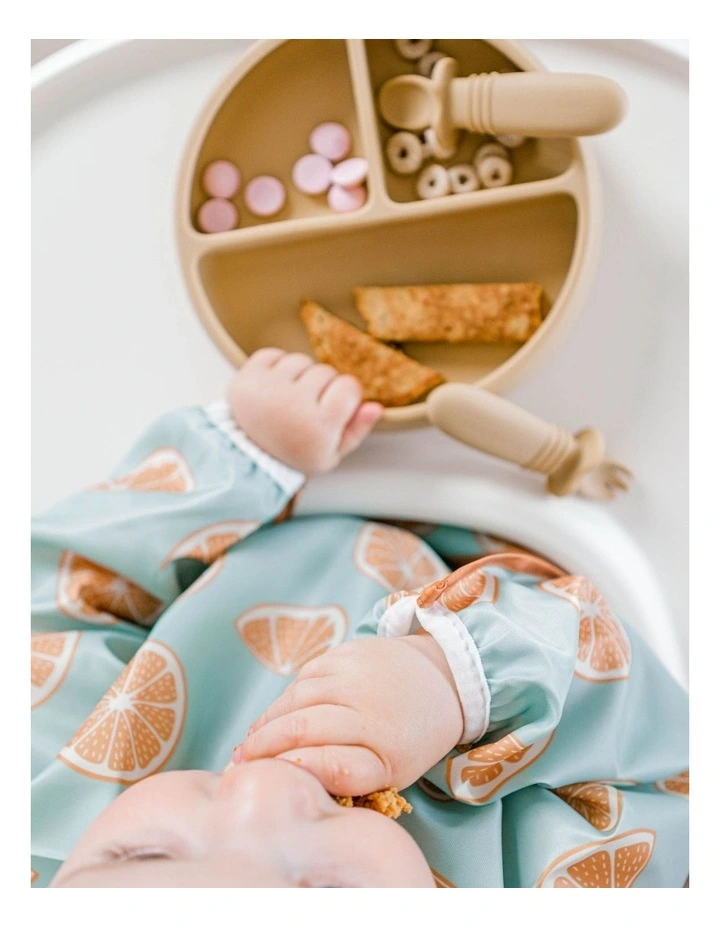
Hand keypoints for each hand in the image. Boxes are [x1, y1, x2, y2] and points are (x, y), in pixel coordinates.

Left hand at [227, 349, 382, 474]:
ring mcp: (267, 389)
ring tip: (289, 400)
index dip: (346, 397)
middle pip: (326, 371)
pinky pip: (274, 354)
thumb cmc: (296, 452)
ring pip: (301, 360)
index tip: (333, 410)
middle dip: (322, 387)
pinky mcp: (246, 378)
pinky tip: (273, 390)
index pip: (350, 386)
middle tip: (307, 409)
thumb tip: (376, 407)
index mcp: (318, 427)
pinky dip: (276, 367)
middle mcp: (292, 406)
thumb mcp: (331, 454)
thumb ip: (357, 430)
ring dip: (300, 376)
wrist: (249, 455)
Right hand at [236, 634, 462, 796]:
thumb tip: (293, 774)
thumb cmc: (410, 738)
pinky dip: (285, 699)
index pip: (327, 761)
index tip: (264, 779)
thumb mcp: (390, 771)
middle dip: (263, 747)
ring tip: (252, 742)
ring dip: (267, 722)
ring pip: (294, 699)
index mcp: (386, 743)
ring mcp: (355, 670)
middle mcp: (368, 702)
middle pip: (300, 726)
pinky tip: (278, 716)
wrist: (440, 680)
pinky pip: (303, 678)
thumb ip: (346, 775)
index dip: (288, 770)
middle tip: (240, 763)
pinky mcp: (345, 650)